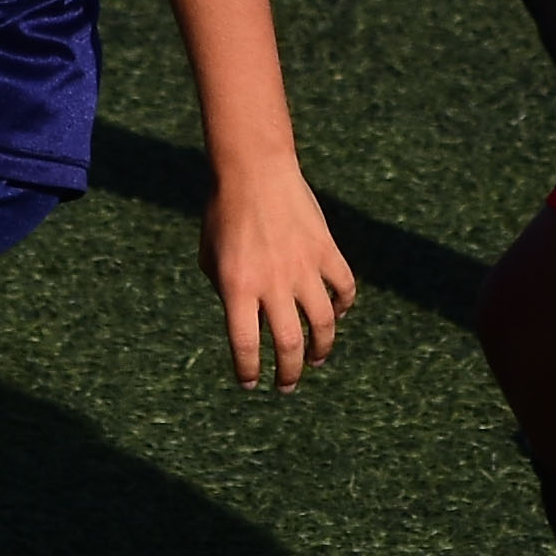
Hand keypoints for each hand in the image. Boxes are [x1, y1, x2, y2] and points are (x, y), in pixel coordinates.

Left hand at [204, 160, 353, 388]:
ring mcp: (303, 267)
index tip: (251, 383)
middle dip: (288, 374)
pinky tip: (336, 314)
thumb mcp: (210, 257)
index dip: (249, 372)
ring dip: (321, 348)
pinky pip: (344, 287)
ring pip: (324, 324)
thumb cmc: (223, 213)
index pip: (246, 346)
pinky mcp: (325, 250)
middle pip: (289, 344)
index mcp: (236, 288)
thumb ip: (226, 291)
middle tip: (286, 386)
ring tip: (315, 359)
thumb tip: (248, 322)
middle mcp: (272, 283)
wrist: (253, 169)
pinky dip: (344, 305)